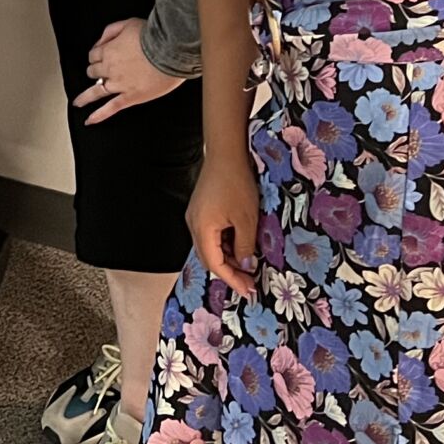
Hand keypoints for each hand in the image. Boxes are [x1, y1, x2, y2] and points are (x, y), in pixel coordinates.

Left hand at [76, 18, 185, 124]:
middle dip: (94, 72)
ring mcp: (119, 84)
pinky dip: (99, 115)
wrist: (169, 51)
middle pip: (93, 72)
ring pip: (97, 91)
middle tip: (98, 74)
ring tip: (79, 102)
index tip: (99, 57)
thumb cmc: (153, 36)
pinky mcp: (131, 96)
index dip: (96, 56)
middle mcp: (110, 68)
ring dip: (86, 96)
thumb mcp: (127, 23)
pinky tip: (90, 120)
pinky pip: (111, 108)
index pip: (93, 55)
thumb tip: (100, 41)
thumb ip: (110, 31)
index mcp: (108, 51)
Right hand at [187, 149, 260, 297]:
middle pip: (209, 258)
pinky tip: (240, 245)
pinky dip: (225, 245)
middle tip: (250, 282)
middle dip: (229, 272)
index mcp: (202, 229)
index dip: (232, 280)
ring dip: (228, 258)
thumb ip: (245, 246)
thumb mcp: (247, 219)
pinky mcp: (201, 210)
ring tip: (249, 265)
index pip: (215, 264)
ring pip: (210, 247)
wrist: (226, 153)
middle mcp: (194, 225)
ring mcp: (196, 217)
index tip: (248, 290)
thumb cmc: (236, 183)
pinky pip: (211, 235)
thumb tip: (246, 266)